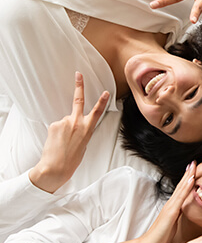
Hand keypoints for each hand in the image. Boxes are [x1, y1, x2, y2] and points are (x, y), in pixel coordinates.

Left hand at [29, 72, 108, 192]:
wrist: (55, 167)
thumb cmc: (71, 160)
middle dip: (79, 86)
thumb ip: (81, 131)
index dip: (102, 101)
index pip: (97, 112)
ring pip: (64, 121)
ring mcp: (64, 122)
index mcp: (87, 129)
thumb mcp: (83, 144)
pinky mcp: (54, 125)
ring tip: (62, 143)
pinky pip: (56, 126)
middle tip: (78, 74)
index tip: (105, 92)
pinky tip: (57, 142)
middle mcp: (76, 123)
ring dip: (63, 130)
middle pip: (78, 100)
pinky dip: (56, 133)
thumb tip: (73, 125)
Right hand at [138, 162, 196, 242]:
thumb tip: (182, 211)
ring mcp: (170, 207)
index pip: (181, 190)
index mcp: (172, 207)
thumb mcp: (171, 223)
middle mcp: (171, 204)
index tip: (193, 170)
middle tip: (194, 162)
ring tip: (194, 166)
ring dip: (188, 176)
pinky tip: (191, 179)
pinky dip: (186, 187)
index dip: (187, 180)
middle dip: (188, 173)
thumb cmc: (160, 237)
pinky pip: (181, 197)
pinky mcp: (171, 212)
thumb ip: (176, 216)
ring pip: (181, 188)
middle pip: (181, 185)